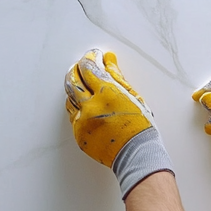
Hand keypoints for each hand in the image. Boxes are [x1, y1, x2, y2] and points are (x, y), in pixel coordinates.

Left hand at [64, 49, 172, 197]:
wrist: (137, 154)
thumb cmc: (141, 127)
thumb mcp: (133, 97)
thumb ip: (117, 77)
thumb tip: (108, 60)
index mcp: (106, 93)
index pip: (88, 67)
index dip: (90, 58)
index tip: (94, 57)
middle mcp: (91, 106)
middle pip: (72, 80)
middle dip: (76, 70)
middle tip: (83, 68)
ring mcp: (83, 121)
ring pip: (69, 98)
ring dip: (75, 89)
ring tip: (85, 88)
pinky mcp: (79, 134)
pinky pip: (73, 116)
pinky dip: (78, 108)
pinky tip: (87, 107)